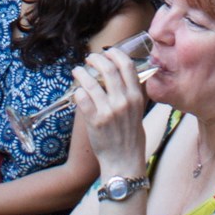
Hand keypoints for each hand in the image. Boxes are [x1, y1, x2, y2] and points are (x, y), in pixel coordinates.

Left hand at [72, 44, 150, 174]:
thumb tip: (122, 76)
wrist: (124, 162)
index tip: (108, 52)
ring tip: (77, 71)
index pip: (127, 66)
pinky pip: (82, 98)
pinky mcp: (95, 121)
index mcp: (136, 97)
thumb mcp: (139, 112)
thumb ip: (132, 94)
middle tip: (89, 58)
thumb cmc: (131, 137)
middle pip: (108, 69)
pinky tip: (76, 91)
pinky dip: (77, 92)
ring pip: (91, 82)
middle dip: (96, 59)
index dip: (116, 54)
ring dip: (81, 73)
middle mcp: (123, 101)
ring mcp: (109, 111)